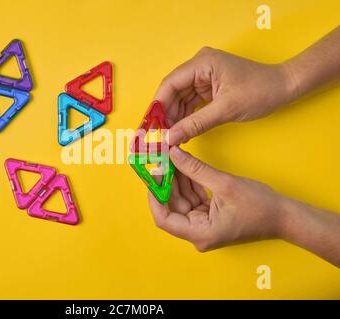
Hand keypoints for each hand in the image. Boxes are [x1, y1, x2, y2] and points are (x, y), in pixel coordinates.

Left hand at [148, 146, 287, 251]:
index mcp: (200, 233)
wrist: (285, 216)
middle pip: (173, 207)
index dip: (154, 197)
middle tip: (161, 161)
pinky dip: (189, 184)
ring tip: (171, 159)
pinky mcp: (210, 218)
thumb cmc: (260, 205)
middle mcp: (199, 233)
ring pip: (182, 202)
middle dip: (166, 184)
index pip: (164, 219)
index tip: (152, 176)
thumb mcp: (225, 184)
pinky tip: (184, 166)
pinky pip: (194, 200)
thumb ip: (196, 169)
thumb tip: (173, 154)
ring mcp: (204, 226)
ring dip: (177, 181)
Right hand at [154, 47, 297, 144]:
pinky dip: (186, 117)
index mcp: (202, 63)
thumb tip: (171, 138)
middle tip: (158, 136)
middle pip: (172, 92)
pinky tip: (182, 132)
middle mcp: (199, 66)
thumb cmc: (260, 92)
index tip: (150, 126)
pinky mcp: (208, 86)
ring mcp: (203, 76)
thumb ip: (195, 124)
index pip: (170, 84)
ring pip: (180, 99)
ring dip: (175, 118)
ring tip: (169, 138)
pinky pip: (190, 102)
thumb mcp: (225, 110)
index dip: (157, 106)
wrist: (284, 88)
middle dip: (165, 115)